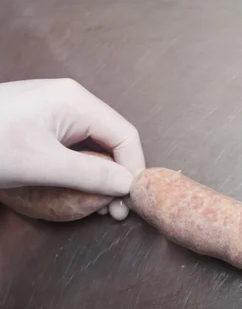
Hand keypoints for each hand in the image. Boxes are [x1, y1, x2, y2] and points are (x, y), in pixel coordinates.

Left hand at [0, 79, 145, 219]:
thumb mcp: (44, 165)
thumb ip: (93, 174)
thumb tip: (128, 185)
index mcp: (76, 101)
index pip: (124, 135)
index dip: (134, 168)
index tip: (132, 200)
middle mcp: (71, 99)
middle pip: (111, 138)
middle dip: (118, 174)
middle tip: (115, 210)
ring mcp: (55, 108)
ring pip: (94, 143)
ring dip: (101, 174)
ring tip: (99, 204)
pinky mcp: (40, 120)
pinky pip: (74, 144)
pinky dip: (81, 167)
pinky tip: (79, 187)